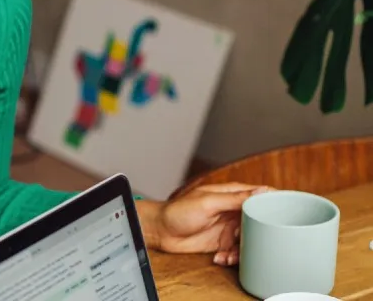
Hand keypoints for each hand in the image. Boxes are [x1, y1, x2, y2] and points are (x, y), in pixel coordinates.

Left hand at [150, 183, 272, 265]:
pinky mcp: (223, 242)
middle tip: (244, 237)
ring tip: (229, 253)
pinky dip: (232, 257)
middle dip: (258, 233)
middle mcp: (233, 210)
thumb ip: (235, 198)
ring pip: (251, 239)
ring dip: (243, 249)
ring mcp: (229, 227)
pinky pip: (238, 251)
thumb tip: (263, 190)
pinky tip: (220, 258)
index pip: (261, 195)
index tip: (287, 213)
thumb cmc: (178, 211)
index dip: (275, 202)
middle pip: (260, 221)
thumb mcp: (208, 202)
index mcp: (232, 194)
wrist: (161, 231)